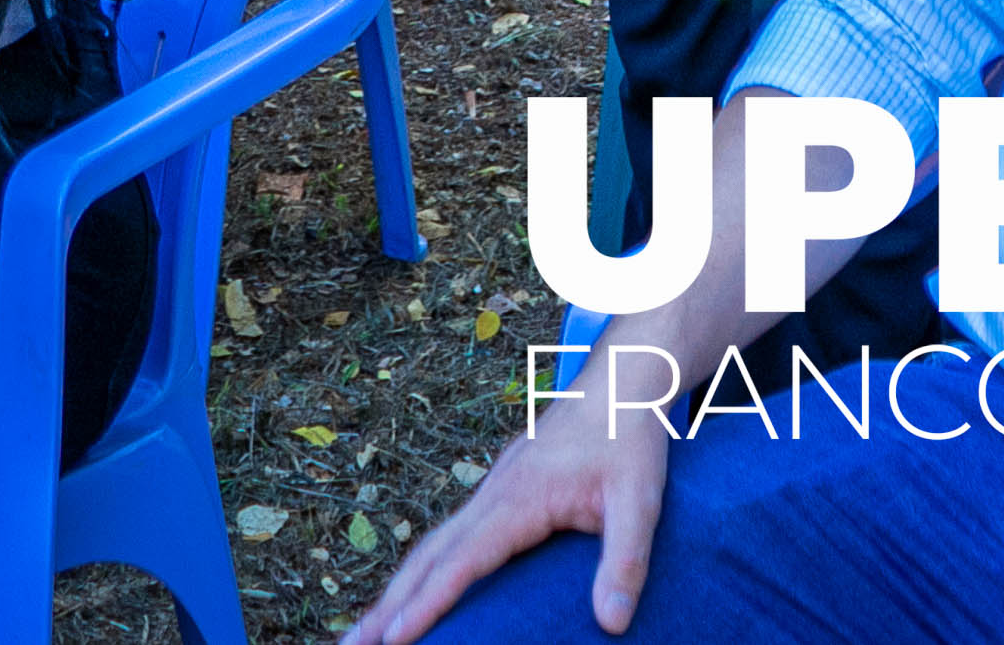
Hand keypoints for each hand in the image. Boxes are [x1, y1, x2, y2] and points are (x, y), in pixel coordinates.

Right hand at [348, 410, 677, 644]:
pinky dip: (418, 574)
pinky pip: (446, 541)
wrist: (620, 383)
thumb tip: (612, 623)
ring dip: (394, 592)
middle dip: (385, 606)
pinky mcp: (496, 497)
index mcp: (518, 499)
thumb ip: (627, 560)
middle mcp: (490, 497)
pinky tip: (411, 597)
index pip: (461, 561)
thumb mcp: (641, 500)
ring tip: (362, 636)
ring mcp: (489, 494)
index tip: (393, 639)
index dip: (427, 604)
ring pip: (429, 549)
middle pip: (425, 558)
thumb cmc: (630, 440)